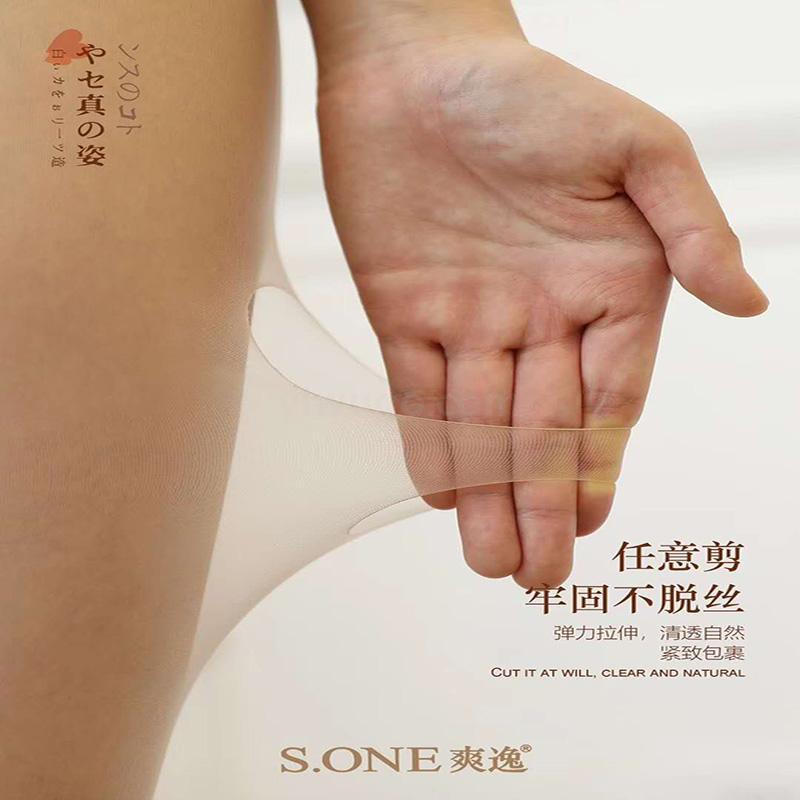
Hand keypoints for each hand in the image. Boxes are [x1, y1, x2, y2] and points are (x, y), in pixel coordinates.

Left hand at [314, 33, 767, 587]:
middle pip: (541, 429)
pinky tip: (444, 493)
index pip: (606, 398)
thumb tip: (750, 303)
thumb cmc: (530, 93)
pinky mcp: (403, 312)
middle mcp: (538, 316)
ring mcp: (469, 320)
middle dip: (539, 504)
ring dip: (485, 493)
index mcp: (604, 287)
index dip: (595, 464)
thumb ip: (688, 230)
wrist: (417, 65)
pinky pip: (416, 391)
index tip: (589, 522)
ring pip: (479, 425)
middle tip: (538, 575)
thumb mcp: (637, 149)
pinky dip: (428, 442)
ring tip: (491, 562)